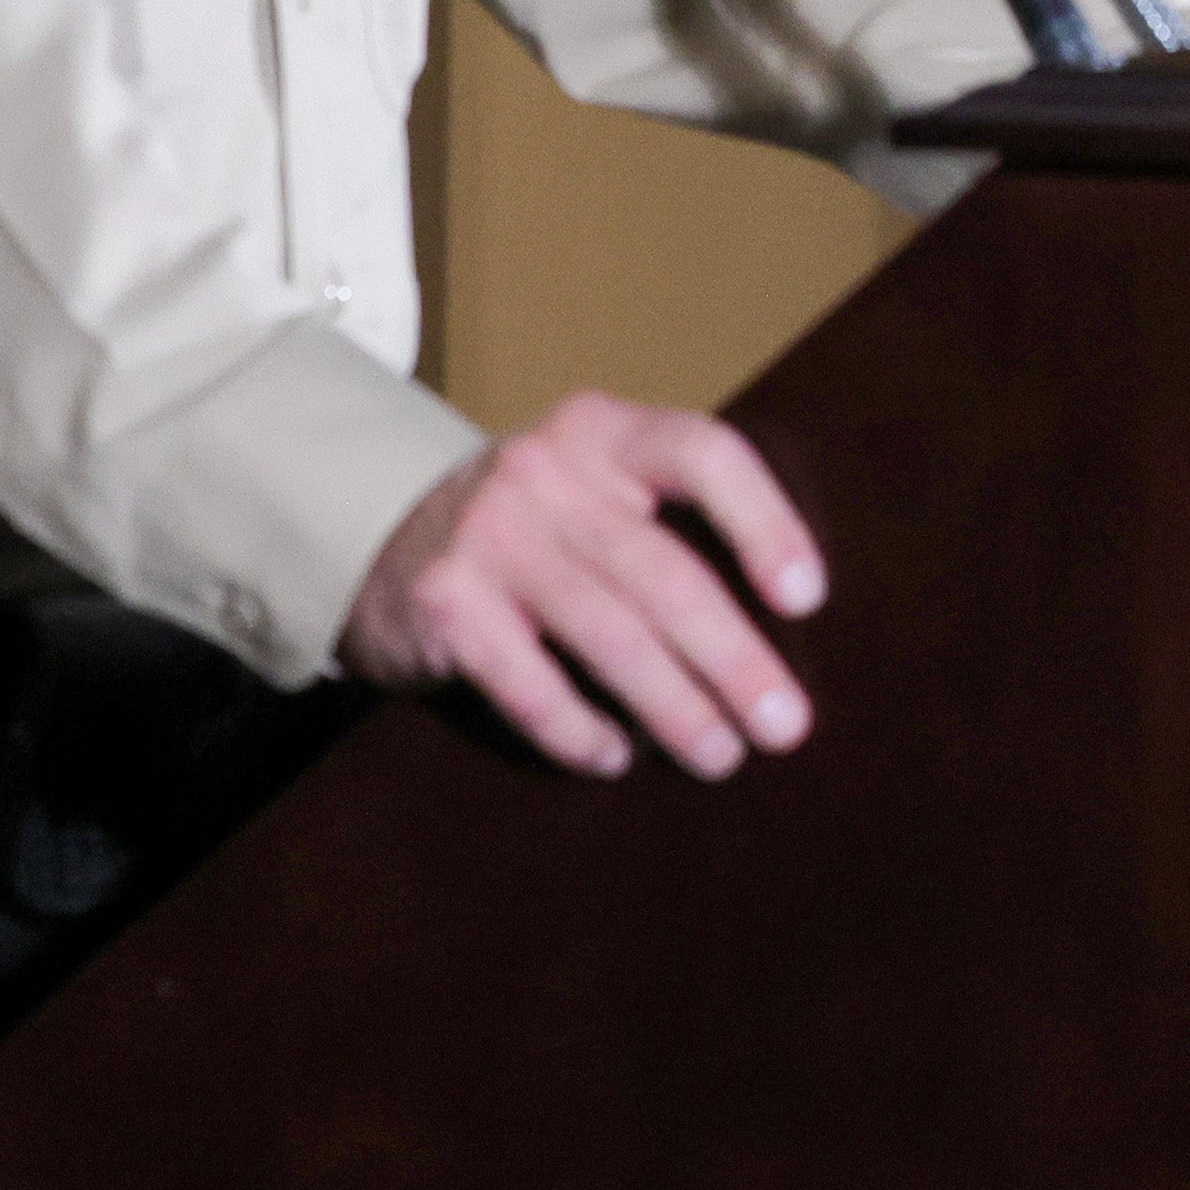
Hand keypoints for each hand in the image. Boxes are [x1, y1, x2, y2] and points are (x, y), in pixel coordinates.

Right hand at [340, 392, 829, 779]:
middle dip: (734, 659)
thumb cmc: (536, 526)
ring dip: (674, 707)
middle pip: (664, 573)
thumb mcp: (596, 487)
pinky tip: (615, 758)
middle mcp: (546, 471)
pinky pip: (530, 684)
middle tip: (786, 727)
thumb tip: (787, 622)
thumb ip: (669, 521)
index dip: (766, 522)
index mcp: (604, 431)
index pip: (704, 453)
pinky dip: (579, 730)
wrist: (381, 536)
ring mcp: (489, 535)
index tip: (809, 599)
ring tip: (718, 757)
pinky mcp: (445, 604)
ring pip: (608, 635)